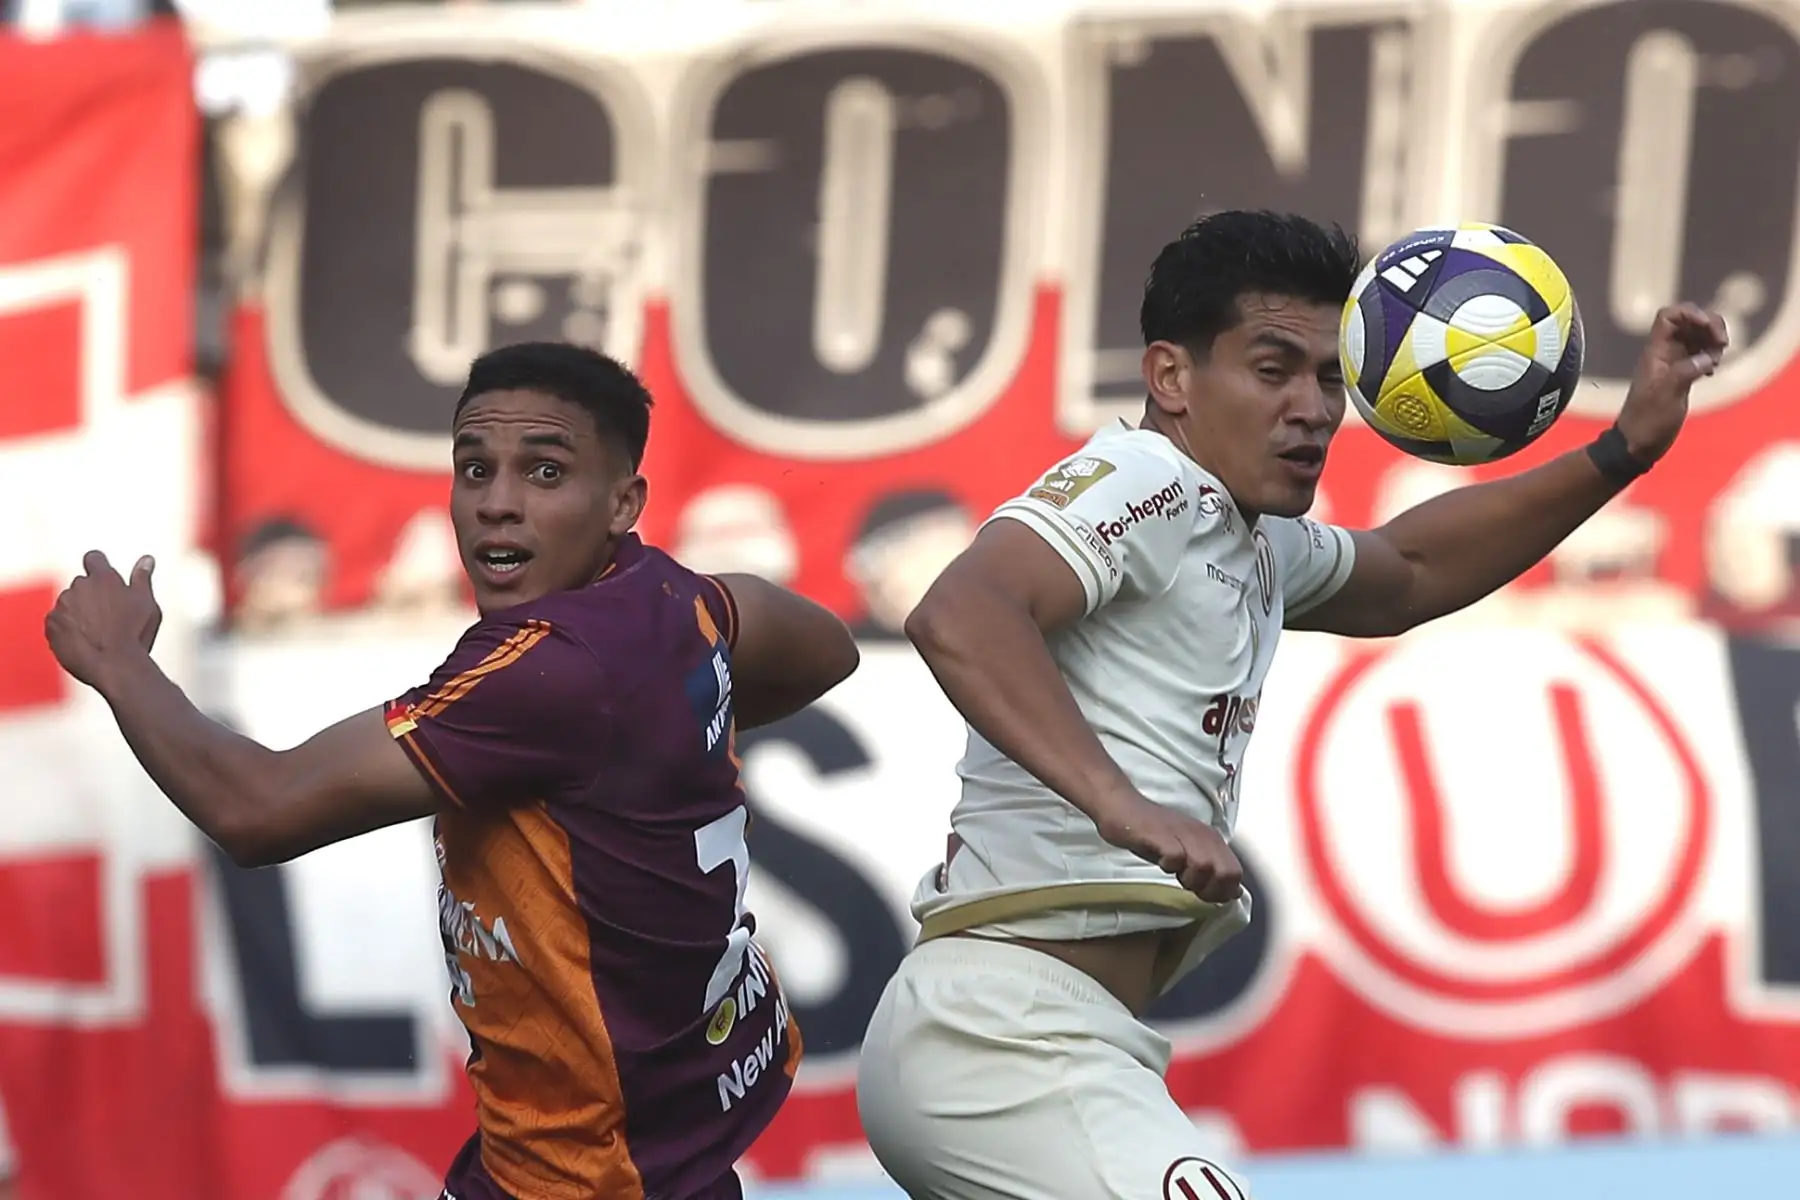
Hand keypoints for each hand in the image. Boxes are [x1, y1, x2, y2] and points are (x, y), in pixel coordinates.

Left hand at [44, 551, 162, 691]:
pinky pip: (58, 622)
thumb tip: (147, 559)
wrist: (113, 665)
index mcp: (103, 578)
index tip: (106, 580)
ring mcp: (62, 606)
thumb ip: (142, 578)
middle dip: (92, 596)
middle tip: (111, 618)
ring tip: (98, 635)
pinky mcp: (51, 625)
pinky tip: (84, 643)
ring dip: (80, 613)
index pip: (94, 558)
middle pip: (83, 585)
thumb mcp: (147, 604)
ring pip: (70, 604)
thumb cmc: (135, 633)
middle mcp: (79, 587)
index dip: (99, 566)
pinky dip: (67, 629)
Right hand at [1093, 789, 1243, 902]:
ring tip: (1175, 876)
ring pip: (1204, 866)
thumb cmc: (1153, 833)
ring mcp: (1182, 833)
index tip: (1205, 895)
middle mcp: (1201, 834)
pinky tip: (1161, 863)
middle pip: (1225, 872)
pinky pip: (1175, 857)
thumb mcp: (1187, 851)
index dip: (1223, 891)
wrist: (1123, 808)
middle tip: (1191, 889)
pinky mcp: (1160, 835)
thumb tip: (1232, 892)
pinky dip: (1170, 866)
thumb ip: (1210, 868)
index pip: (1235, 872)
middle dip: (1211, 889)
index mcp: (1211, 839)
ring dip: (1191, 880)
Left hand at [1614, 303, 1728, 462]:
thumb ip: (1686, 370)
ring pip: (1697, 337)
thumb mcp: (1667, 394)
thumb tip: (1709, 356)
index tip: (1708, 327)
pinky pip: (1699, 355)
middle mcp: (1665, 353)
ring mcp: (1673, 364)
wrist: (1638, 444)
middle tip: (1722, 345)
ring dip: (1712, 341)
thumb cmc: (1648, 420)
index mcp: (1656, 352)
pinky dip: (1710, 356)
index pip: (1669, 316)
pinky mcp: (1682, 376)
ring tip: (1718, 358)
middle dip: (1709, 326)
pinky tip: (1711, 371)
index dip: (1690, 313)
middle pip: (1689, 322)